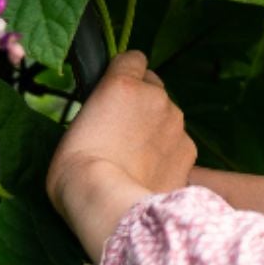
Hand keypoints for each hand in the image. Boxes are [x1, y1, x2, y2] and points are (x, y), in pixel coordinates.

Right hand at [46, 48, 196, 228]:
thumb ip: (99, 109)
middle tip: (121, 131)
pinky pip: (178, 144)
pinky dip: (168, 154)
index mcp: (123, 83)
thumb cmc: (75, 171)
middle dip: (142, 103)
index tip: (115, 92)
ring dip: (155, 130)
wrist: (106, 205)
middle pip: (154, 88)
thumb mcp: (76, 126)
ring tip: (133, 158)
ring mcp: (175, 123)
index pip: (133, 58)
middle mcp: (155, 96)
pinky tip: (149, 173)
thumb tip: (107, 114)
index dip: (125, 73)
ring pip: (167, 117)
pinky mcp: (188, 151)